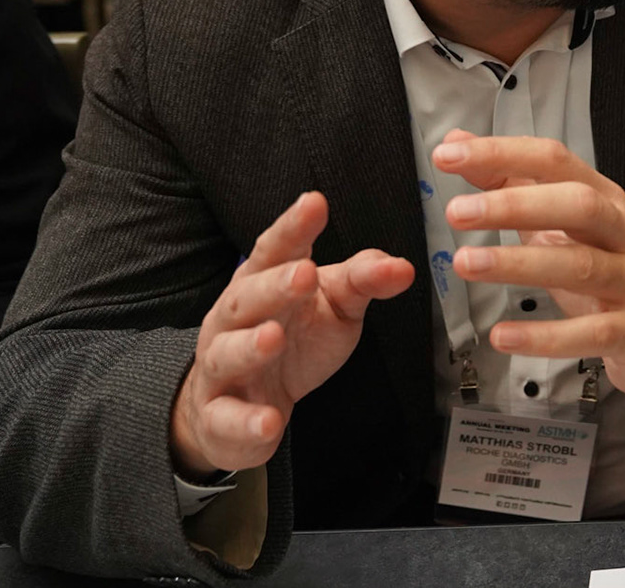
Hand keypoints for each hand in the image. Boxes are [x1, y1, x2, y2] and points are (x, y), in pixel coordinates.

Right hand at [169, 192, 414, 479]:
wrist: (244, 404)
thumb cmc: (292, 340)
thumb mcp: (334, 304)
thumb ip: (362, 280)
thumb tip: (401, 267)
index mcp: (264, 283)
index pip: (276, 249)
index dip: (293, 226)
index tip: (315, 202)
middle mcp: (236, 320)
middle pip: (249, 297)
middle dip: (274, 285)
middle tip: (303, 273)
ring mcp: (223, 368)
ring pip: (227, 353)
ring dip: (249, 346)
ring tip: (273, 338)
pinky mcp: (222, 415)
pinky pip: (229, 419)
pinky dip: (247, 421)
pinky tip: (269, 420)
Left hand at [434, 130, 624, 400]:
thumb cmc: (607, 268)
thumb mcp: (563, 223)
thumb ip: (510, 183)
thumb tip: (459, 143)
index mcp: (604, 198)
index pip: (555, 161)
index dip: (503, 153)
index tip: (450, 155)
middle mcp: (624, 232)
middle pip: (577, 204)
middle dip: (516, 205)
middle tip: (458, 212)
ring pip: (581, 265)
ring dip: (519, 263)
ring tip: (467, 264)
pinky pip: (591, 333)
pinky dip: (545, 336)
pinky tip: (503, 335)